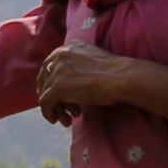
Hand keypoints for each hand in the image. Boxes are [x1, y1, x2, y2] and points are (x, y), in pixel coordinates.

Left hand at [34, 44, 167, 121]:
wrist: (122, 77)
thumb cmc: (115, 73)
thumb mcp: (92, 61)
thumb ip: (79, 65)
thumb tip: (71, 82)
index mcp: (69, 47)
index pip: (49, 64)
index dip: (49, 80)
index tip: (52, 92)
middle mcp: (60, 55)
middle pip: (45, 77)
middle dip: (50, 94)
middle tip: (58, 108)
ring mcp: (58, 71)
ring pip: (46, 92)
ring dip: (56, 107)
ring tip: (68, 118)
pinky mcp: (58, 87)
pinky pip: (45, 102)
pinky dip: (49, 113)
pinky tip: (58, 120)